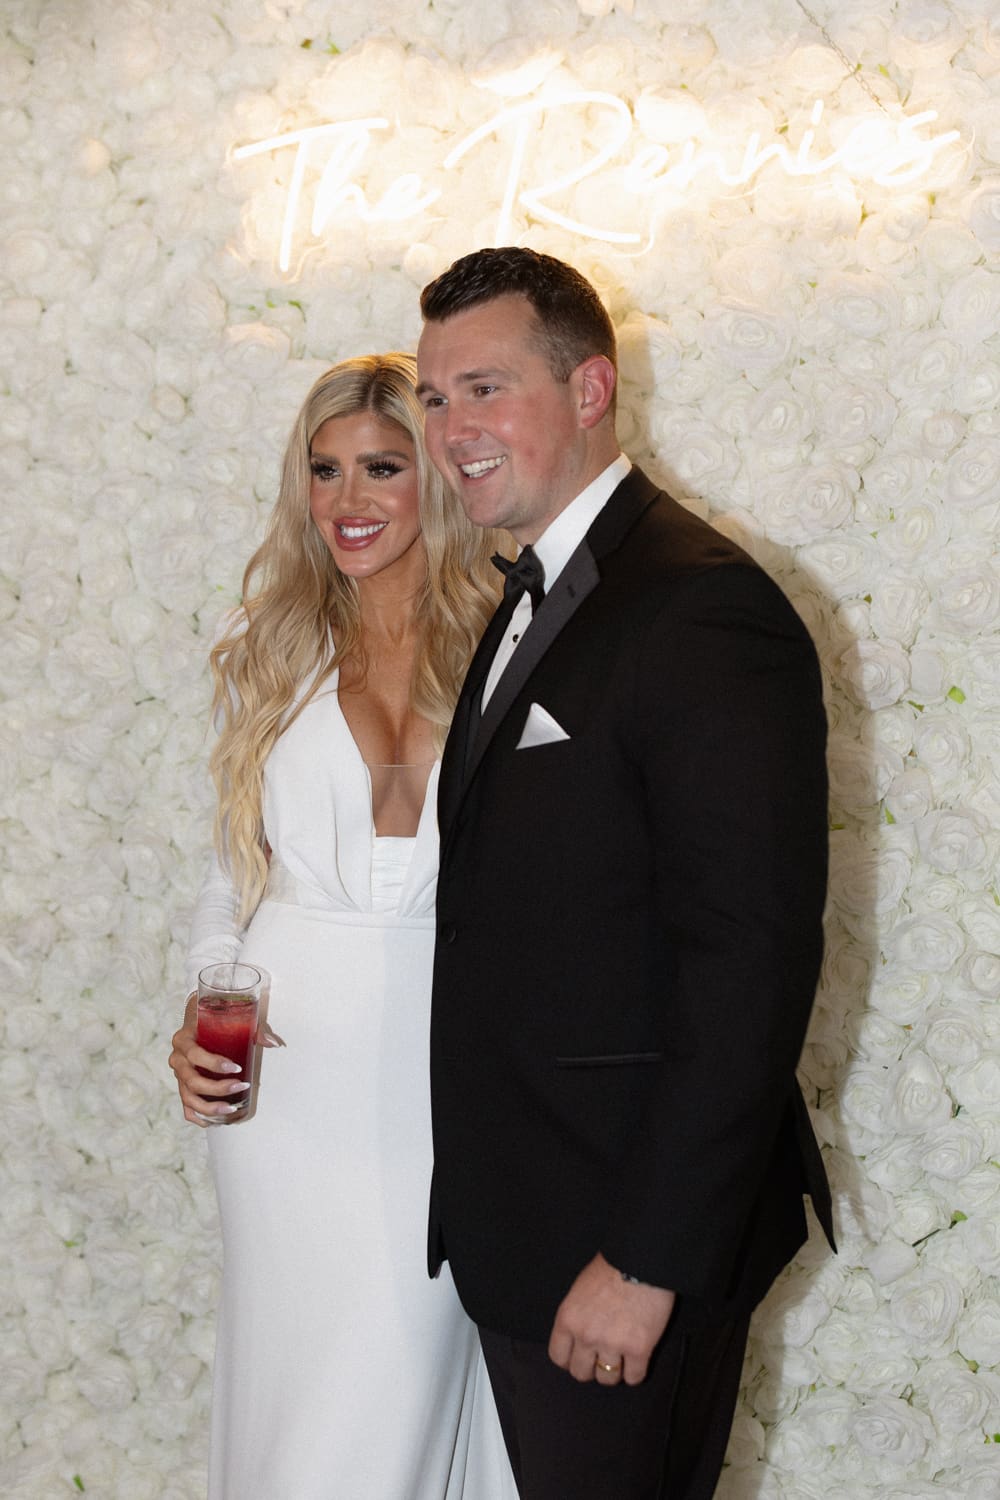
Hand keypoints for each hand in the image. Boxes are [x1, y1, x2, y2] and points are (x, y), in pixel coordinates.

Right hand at [168, 991, 249, 1125]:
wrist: (197, 1023)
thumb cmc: (216, 1022)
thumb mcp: (233, 1020)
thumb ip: (255, 1030)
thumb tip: (274, 1043)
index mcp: (183, 1039)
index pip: (195, 1054)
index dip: (214, 1064)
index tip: (237, 1068)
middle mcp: (177, 1058)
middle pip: (192, 1080)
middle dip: (217, 1088)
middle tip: (242, 1086)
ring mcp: (178, 1075)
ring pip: (188, 1098)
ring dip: (210, 1107)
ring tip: (231, 1109)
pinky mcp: (182, 1087)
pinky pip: (187, 1108)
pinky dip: (200, 1116)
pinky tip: (215, 1121)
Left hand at [547, 1253, 675, 1386]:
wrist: (641, 1261)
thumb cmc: (612, 1268)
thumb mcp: (579, 1290)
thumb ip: (576, 1317)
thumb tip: (577, 1338)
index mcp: (568, 1319)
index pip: (558, 1357)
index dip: (570, 1360)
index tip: (579, 1357)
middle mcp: (586, 1336)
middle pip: (581, 1373)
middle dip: (591, 1368)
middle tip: (602, 1358)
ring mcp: (612, 1344)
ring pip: (607, 1379)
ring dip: (614, 1371)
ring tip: (621, 1359)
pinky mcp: (639, 1349)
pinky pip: (634, 1378)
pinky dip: (635, 1372)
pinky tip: (637, 1360)